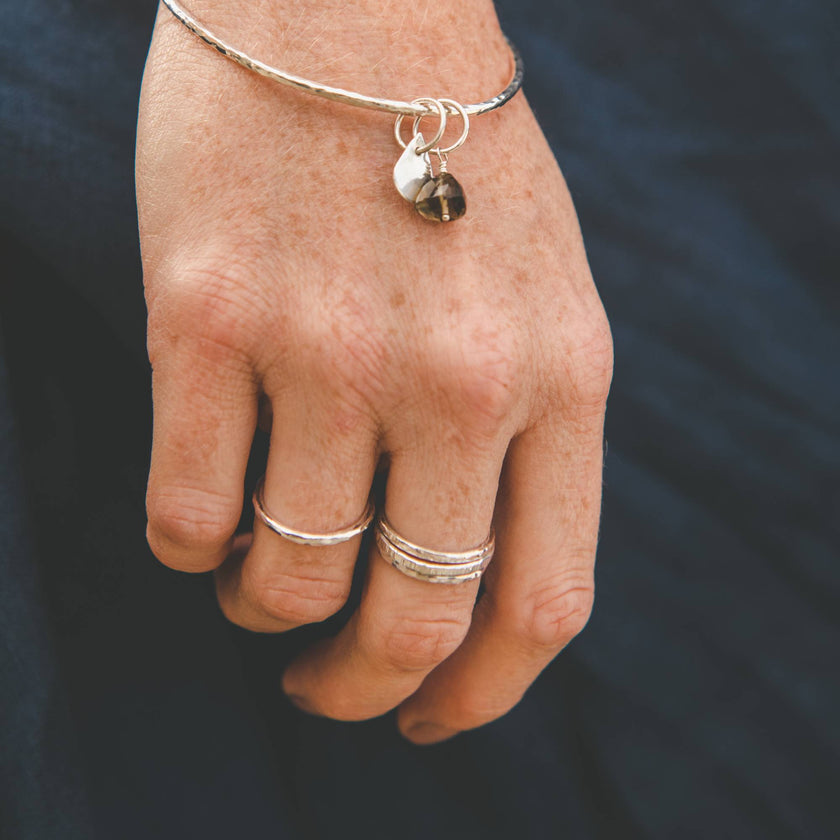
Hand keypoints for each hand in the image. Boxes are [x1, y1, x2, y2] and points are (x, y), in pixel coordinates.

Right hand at [136, 0, 611, 742]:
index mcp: (564, 377)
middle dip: (362, 688)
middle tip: (328, 686)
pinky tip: (204, 523)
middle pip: (415, 618)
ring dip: (267, 610)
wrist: (353, 7)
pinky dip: (190, 547)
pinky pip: (189, 511)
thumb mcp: (548, 298)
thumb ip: (531, 434)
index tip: (427, 715)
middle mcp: (457, 379)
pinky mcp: (208, 319)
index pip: (542, 602)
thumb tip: (468, 567)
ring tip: (262, 587)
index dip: (482, 694)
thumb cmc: (451, 163)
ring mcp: (329, 350)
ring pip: (290, 577)